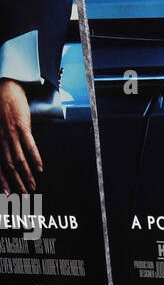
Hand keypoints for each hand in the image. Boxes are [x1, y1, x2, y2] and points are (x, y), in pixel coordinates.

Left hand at [0, 78, 41, 193]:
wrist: (5, 88)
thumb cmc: (0, 107)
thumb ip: (2, 142)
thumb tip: (8, 160)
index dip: (3, 181)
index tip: (8, 194)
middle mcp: (0, 139)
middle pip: (9, 166)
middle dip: (16, 183)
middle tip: (23, 196)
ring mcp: (11, 133)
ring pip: (18, 159)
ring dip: (26, 175)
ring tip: (32, 186)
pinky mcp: (22, 126)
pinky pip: (29, 145)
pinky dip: (35, 158)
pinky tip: (39, 168)